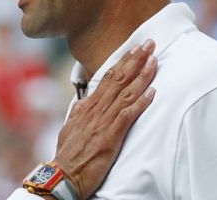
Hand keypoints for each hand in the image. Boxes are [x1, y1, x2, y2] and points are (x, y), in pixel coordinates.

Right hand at [53, 39, 156, 199]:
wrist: (62, 173)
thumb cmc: (67, 154)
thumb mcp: (70, 127)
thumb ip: (79, 112)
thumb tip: (84, 102)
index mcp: (86, 105)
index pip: (108, 78)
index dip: (123, 62)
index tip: (134, 49)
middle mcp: (95, 108)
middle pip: (118, 79)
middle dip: (135, 60)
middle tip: (149, 44)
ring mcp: (102, 121)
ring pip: (125, 92)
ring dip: (141, 75)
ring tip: (154, 60)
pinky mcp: (110, 135)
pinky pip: (128, 115)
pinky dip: (141, 102)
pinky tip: (152, 93)